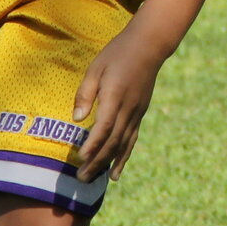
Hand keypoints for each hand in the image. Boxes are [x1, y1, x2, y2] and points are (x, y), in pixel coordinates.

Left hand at [72, 23, 168, 181]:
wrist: (149, 46)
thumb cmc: (117, 54)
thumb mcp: (96, 68)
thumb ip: (86, 94)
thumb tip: (77, 119)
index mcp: (116, 95)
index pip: (104, 126)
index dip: (93, 144)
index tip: (80, 158)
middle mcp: (128, 108)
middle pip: (113, 141)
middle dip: (97, 161)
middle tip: (80, 179)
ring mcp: (137, 112)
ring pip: (122, 144)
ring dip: (107, 164)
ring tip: (92, 179)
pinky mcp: (140, 114)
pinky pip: (131, 140)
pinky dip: (123, 157)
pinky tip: (115, 172)